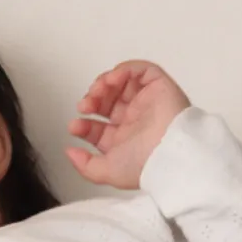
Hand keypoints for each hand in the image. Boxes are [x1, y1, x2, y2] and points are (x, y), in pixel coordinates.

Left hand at [66, 61, 190, 188]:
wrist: (171, 152)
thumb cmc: (144, 165)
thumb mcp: (107, 172)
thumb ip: (85, 166)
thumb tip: (71, 151)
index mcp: (125, 140)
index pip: (99, 126)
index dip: (84, 124)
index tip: (75, 126)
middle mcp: (135, 120)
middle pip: (107, 101)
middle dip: (92, 100)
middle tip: (85, 106)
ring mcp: (147, 101)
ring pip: (120, 83)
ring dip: (103, 83)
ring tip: (97, 91)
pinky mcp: (158, 85)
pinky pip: (139, 69)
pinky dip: (123, 70)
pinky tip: (112, 79)